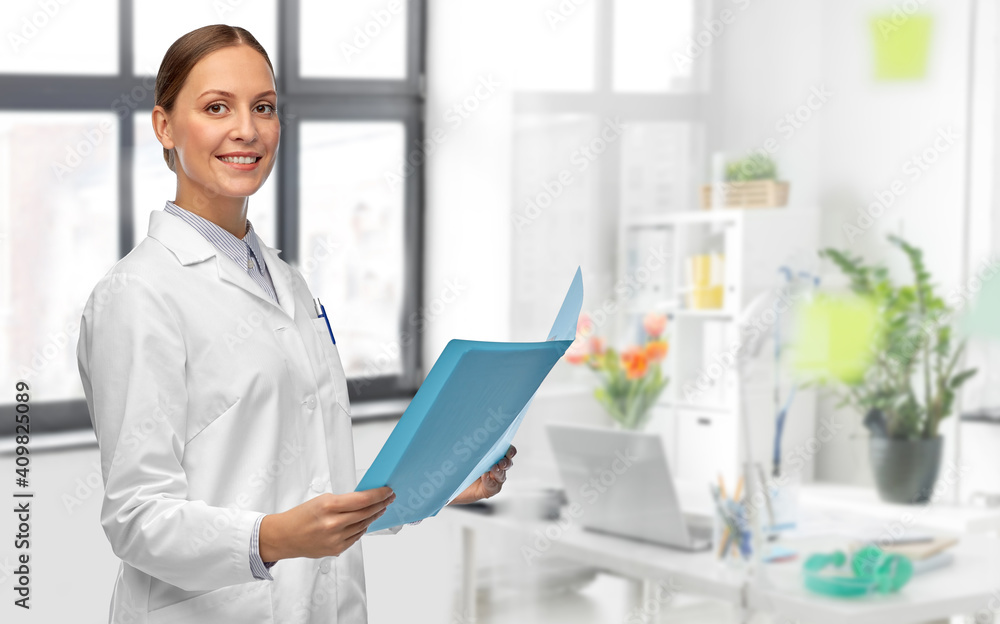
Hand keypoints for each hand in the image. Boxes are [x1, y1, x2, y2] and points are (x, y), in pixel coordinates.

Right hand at [259, 486, 394, 560]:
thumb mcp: (321, 500)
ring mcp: (336, 539)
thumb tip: (365, 499)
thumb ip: (343, 501)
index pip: (362, 499)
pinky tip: (366, 521)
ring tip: (380, 508)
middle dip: (380, 504)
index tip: (387, 491)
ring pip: (363, 525)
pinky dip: (363, 528)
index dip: (378, 495)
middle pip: (366, 513)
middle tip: (389, 498)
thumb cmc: (301, 516)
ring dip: (374, 516)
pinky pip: (356, 537)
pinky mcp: (336, 549)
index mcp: (329, 506)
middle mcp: (333, 524)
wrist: (284, 537)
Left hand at [449, 445, 515, 504]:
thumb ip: (470, 446)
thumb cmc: (459, 466)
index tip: (508, 451)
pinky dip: (489, 481)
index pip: (507, 451)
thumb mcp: (465, 453)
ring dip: (498, 471)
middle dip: (506, 462)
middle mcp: (497, 467)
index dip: (510, 451)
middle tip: (500, 462)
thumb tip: (467, 430)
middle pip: (507, 463)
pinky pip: (493, 486)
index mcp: (494, 455)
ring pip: (501, 475)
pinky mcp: (489, 490)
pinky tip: (484, 476)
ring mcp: (494, 479)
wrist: (453, 485)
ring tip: (493, 468)